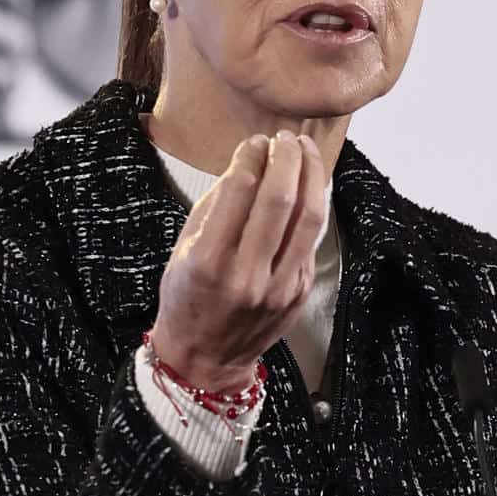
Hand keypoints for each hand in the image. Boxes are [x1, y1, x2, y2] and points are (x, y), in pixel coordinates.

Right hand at [151, 130, 327, 387]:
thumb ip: (215, 206)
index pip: (239, 192)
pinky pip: (311, 239)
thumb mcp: (183, 250)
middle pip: (279, 200)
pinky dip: (313, 205)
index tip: (254, 141)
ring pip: (308, 218)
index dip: (251, 156)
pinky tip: (309, 184)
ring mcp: (278, 287)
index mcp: (208, 261)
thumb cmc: (186, 297)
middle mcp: (246, 275)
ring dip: (311, 175)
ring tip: (305, 149)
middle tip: (285, 137)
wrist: (205, 358)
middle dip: (286, 158)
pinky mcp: (298, 292)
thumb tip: (248, 161)